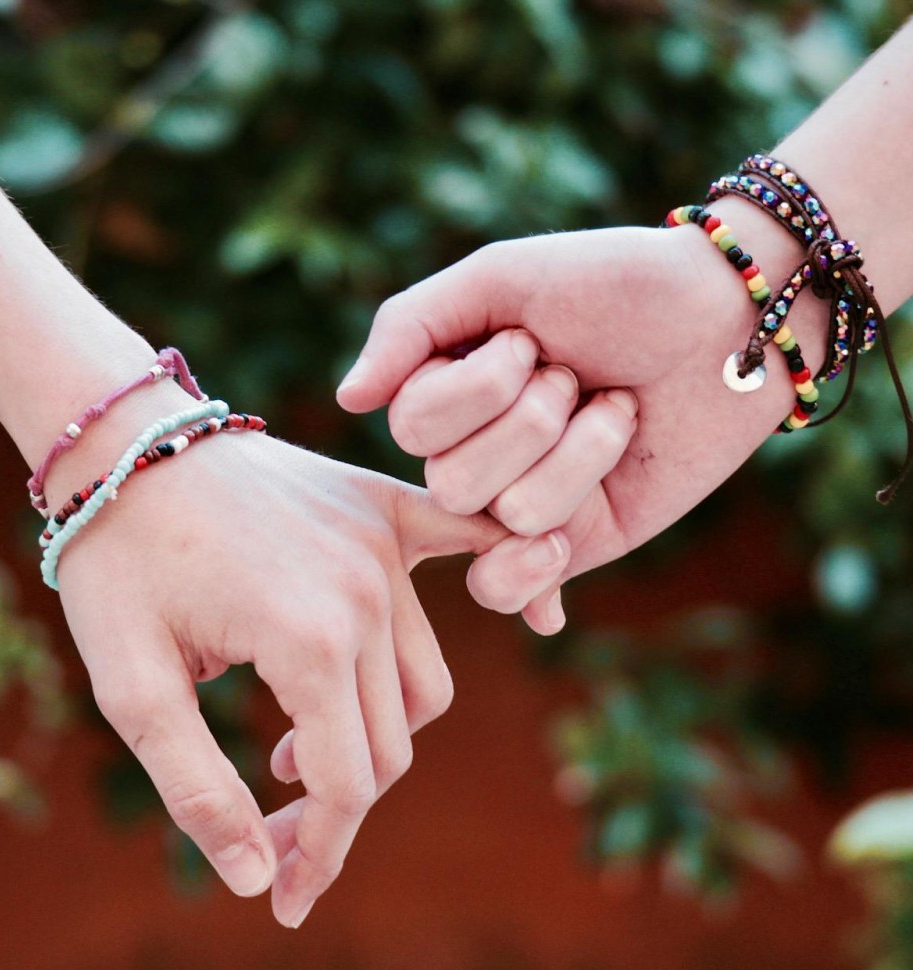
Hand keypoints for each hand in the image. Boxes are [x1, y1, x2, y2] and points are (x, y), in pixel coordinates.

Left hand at [54, 426, 503, 927]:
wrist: (127, 443)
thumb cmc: (119, 563)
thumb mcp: (132, 687)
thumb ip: (199, 790)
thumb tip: (258, 880)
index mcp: (306, 639)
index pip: (346, 781)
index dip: (319, 853)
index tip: (287, 897)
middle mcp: (367, 593)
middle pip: (392, 742)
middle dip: (334, 803)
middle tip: (267, 815)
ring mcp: (386, 544)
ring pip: (425, 680)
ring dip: (377, 733)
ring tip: (295, 743)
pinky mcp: (388, 507)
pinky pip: (473, 548)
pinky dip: (513, 580)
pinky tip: (544, 615)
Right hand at [337, 203, 822, 625]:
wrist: (726, 322)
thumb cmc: (614, 285)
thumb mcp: (503, 277)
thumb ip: (410, 326)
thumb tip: (347, 400)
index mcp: (446, 390)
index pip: (413, 424)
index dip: (483, 385)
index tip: (534, 340)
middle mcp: (473, 450)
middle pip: (454, 480)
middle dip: (536, 419)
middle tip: (580, 377)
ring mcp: (518, 501)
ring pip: (509, 517)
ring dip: (581, 454)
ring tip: (615, 412)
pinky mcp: (571, 543)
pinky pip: (510, 588)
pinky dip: (531, 577)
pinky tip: (560, 551)